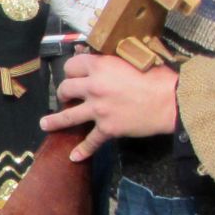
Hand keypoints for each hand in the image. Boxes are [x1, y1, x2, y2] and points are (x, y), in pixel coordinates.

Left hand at [37, 55, 178, 161]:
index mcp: (99, 66)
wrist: (170, 101)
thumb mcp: (132, 58)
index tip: (74, 75)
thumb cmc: (156, 76)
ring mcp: (98, 110)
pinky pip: (91, 141)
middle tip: (66, 96)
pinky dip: (83, 151)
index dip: (71, 70)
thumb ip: (113, 59)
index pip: (72, 65)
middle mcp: (93, 87)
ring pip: (68, 116)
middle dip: (63, 92)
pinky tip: (74, 157)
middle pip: (65, 88)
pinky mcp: (108, 128)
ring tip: (44, 124)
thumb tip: (102, 57)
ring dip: (54, 121)